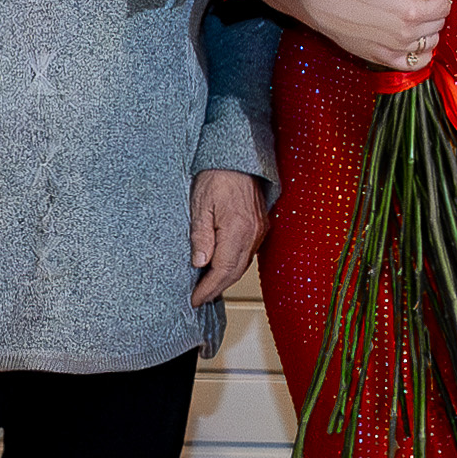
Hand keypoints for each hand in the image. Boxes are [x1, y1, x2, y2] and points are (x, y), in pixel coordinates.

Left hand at [190, 170, 266, 295]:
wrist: (238, 159)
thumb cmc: (217, 176)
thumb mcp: (200, 204)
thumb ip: (200, 235)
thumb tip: (199, 263)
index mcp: (237, 229)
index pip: (222, 270)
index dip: (208, 288)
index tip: (195, 299)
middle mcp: (253, 233)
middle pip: (234, 272)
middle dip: (216, 289)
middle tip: (199, 298)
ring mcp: (259, 230)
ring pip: (243, 265)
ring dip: (226, 279)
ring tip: (208, 287)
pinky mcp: (261, 226)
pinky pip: (248, 254)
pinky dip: (234, 265)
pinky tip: (223, 267)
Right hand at [271, 0, 452, 71]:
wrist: (318, 1)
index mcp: (411, 10)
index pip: (444, 5)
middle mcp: (406, 35)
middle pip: (439, 24)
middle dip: (436, 10)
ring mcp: (394, 49)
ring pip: (430, 44)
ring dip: (429, 30)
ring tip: (416, 17)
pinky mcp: (381, 58)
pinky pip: (413, 64)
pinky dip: (420, 55)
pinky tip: (414, 43)